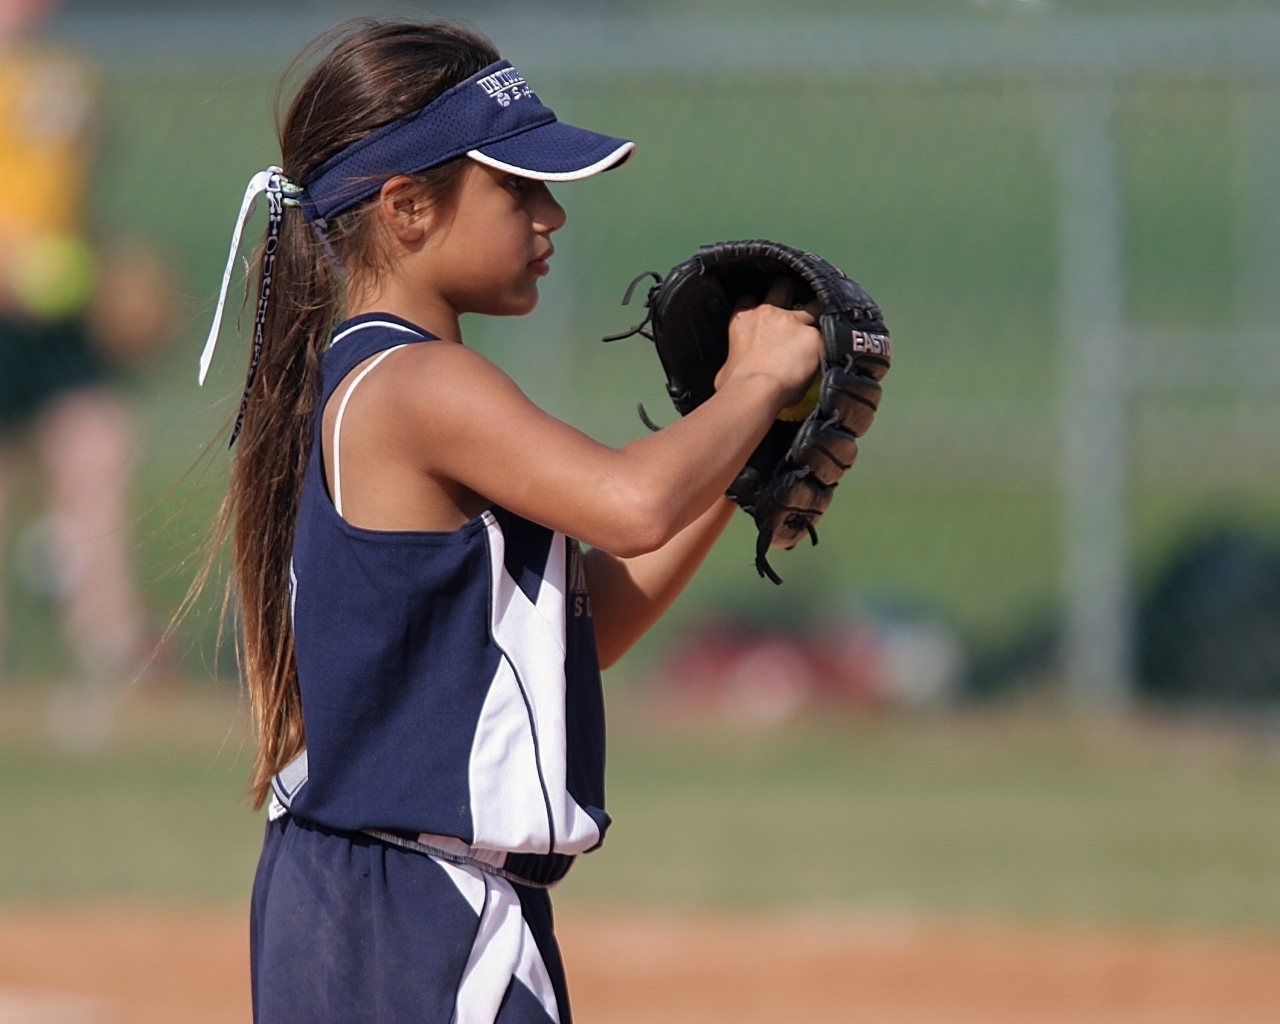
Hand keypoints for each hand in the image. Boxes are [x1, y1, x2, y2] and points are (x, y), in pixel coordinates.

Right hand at [715, 278, 822, 407]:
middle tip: (799, 302)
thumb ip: (734, 361)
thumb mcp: (725, 368)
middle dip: (791, 290)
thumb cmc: (734, 384)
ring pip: (814, 304)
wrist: (754, 390)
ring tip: (825, 322)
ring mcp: (793, 322)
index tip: (764, 312)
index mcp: (743, 319)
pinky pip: (828, 334)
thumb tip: (735, 372)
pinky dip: (832, 341)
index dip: (757, 303)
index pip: (749, 299)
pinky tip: (836, 348)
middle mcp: (768, 312)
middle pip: (783, 286)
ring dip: (819, 312)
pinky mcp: (814, 337)